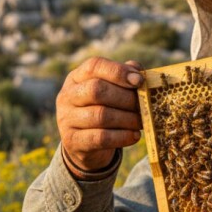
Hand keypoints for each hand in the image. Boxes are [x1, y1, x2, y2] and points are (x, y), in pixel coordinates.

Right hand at [56, 57, 143, 174]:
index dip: (118, 72)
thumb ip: (124, 78)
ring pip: (100, 115)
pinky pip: (101, 138)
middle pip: (97, 90)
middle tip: (144, 106)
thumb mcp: (111, 91)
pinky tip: (134, 136)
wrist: (86, 145)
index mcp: (77, 77)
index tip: (139, 81)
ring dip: (127, 119)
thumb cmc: (104, 110)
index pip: (94, 66)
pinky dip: (122, 137)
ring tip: (141, 122)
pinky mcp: (72, 141)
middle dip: (126, 98)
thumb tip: (137, 71)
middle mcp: (67, 95)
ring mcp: (66, 119)